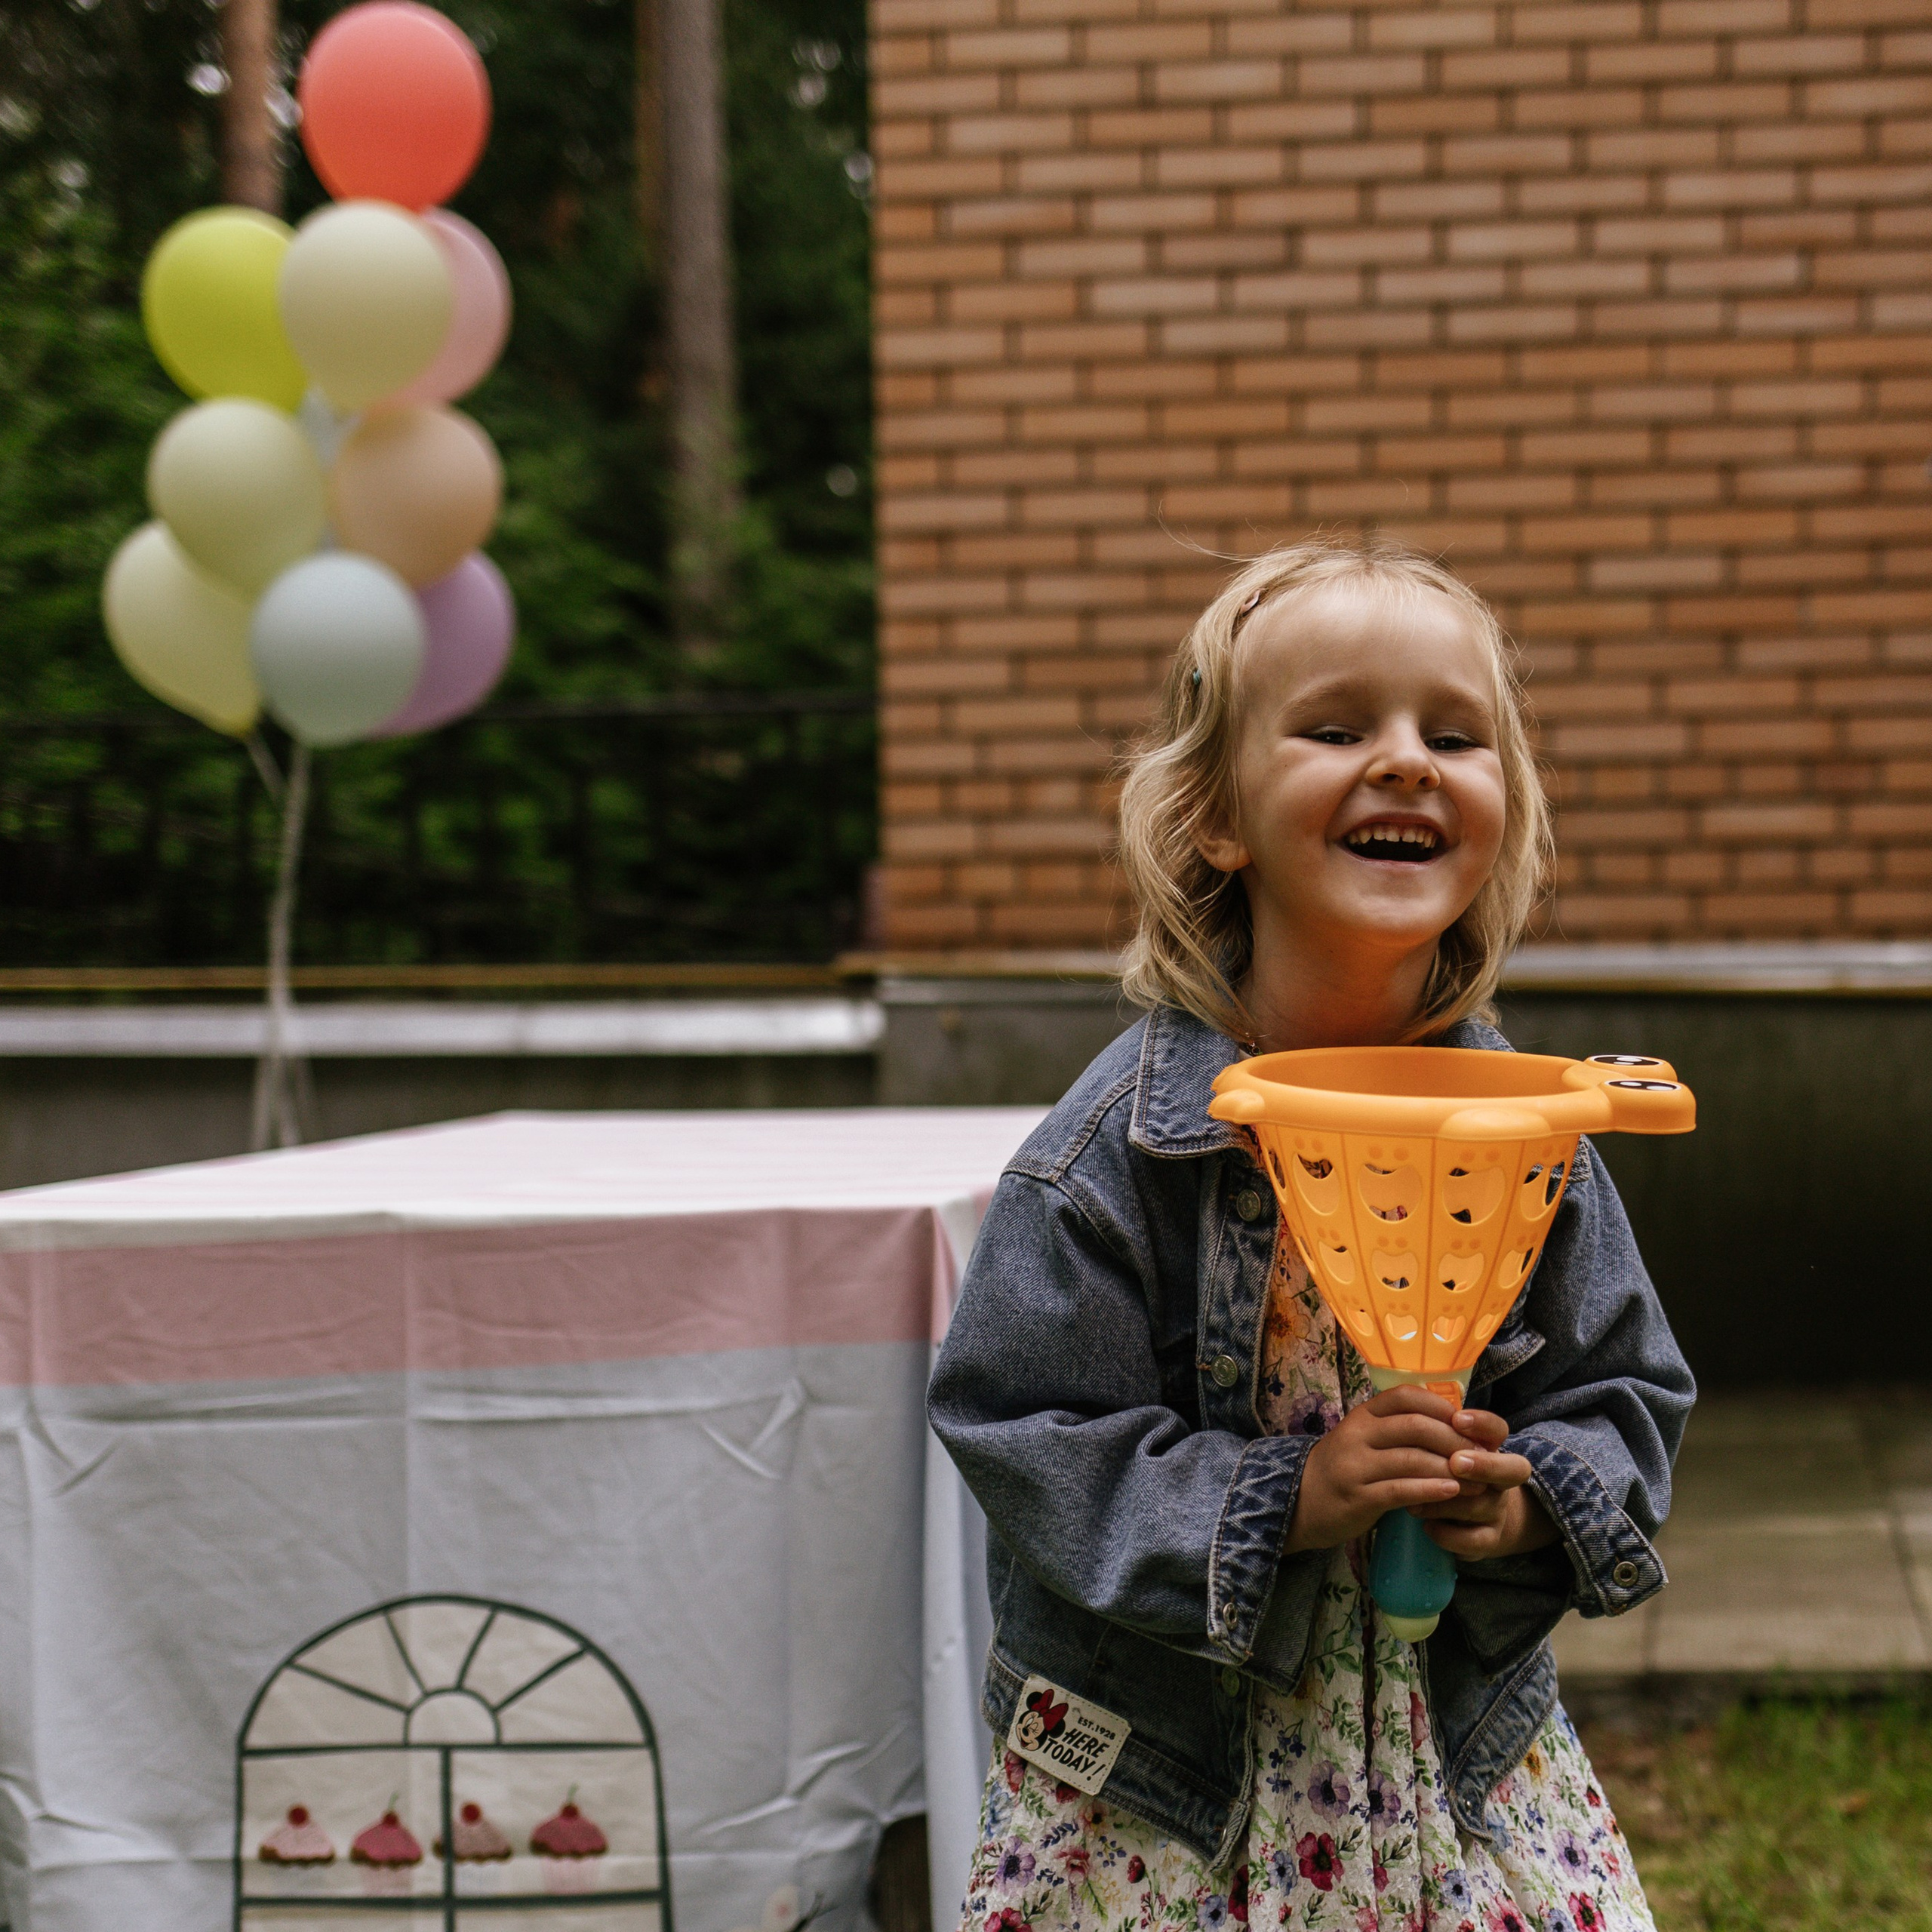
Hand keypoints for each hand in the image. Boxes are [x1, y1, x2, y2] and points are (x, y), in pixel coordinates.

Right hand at [1283, 1385, 1465, 1553]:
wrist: (1303, 1498)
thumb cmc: (1347, 1466)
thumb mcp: (1366, 1437)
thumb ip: (1399, 1428)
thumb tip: (1454, 1422)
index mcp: (1363, 1413)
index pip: (1406, 1396)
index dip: (1442, 1407)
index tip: (1468, 1424)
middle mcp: (1357, 1433)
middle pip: (1415, 1427)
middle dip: (1455, 1441)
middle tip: (1481, 1457)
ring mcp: (1355, 1465)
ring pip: (1412, 1459)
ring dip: (1450, 1470)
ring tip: (1476, 1481)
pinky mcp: (1358, 1497)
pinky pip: (1401, 1490)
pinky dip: (1431, 1490)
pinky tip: (1451, 1492)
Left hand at [1406, 1406, 1559, 1560]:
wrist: (1473, 1523)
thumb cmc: (1448, 1476)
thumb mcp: (1443, 1452)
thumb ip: (1433, 1433)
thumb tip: (1404, 1409)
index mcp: (1489, 1450)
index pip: (1498, 1430)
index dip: (1483, 1424)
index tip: (1457, 1418)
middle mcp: (1501, 1480)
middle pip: (1513, 1469)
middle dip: (1484, 1464)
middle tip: (1456, 1462)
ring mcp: (1497, 1511)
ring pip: (1481, 1504)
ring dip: (1445, 1502)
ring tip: (1413, 1501)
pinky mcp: (1488, 1540)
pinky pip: (1472, 1540)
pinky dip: (1447, 1533)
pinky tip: (1426, 1527)